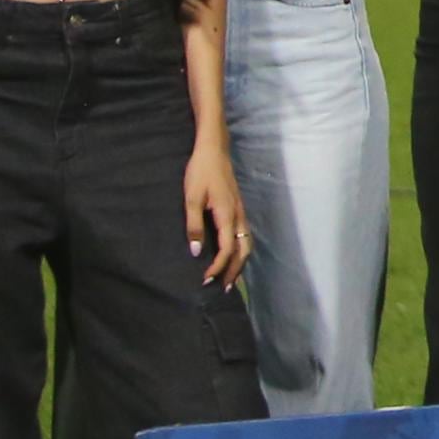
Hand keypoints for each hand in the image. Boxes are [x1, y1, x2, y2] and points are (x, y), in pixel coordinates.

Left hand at [185, 139, 250, 285]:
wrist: (213, 150)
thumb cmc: (200, 173)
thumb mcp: (191, 199)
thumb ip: (194, 226)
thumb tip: (197, 252)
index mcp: (227, 215)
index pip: (227, 249)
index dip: (218, 267)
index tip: (205, 280)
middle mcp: (238, 216)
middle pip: (243, 250)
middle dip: (234, 271)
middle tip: (222, 288)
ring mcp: (241, 212)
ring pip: (247, 244)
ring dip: (239, 263)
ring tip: (229, 277)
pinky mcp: (238, 208)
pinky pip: (244, 236)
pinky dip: (240, 251)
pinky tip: (232, 255)